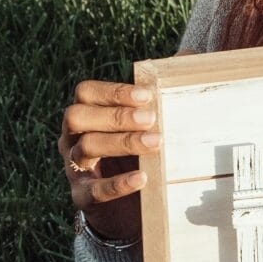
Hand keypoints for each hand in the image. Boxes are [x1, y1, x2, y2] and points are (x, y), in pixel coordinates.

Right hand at [60, 80, 159, 244]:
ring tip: (155, 142)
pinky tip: (142, 178)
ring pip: (85, 148)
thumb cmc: (140, 151)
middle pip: (78, 116)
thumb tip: (188, 56)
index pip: (86, 92)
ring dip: (121, 143)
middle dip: (115, 116)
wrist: (130, 206)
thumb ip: (166, 87)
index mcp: (88, 113)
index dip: (113, 92)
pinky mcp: (82, 197)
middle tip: (151, 118)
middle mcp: (74, 137)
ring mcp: (75, 168)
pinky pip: (92, 190)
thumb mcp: (150, 121)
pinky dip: (116, 183)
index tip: (147, 95)